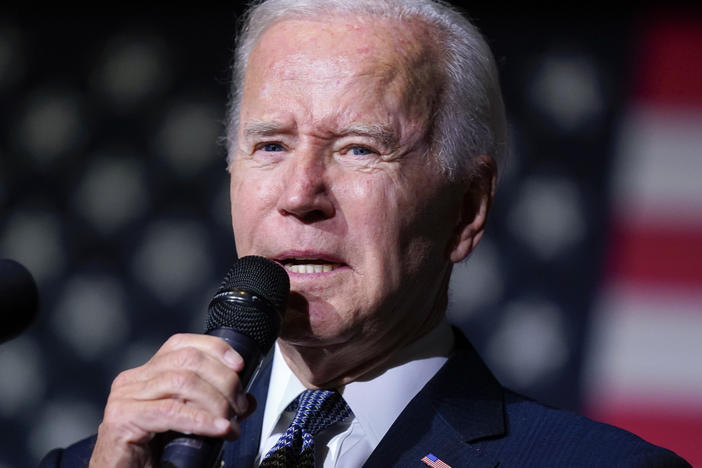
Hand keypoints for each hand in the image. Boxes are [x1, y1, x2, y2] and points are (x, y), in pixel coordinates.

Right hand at [89, 333, 255, 466]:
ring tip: (230, 423)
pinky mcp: (122, 419)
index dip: (215, 349)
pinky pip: (170, 411)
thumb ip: (214, 407)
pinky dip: (200, 420)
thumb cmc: (153, 454)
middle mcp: (133, 379)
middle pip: (187, 361)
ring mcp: (125, 397)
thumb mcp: (189, 423)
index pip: (183, 345)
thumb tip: (246, 400)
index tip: (239, 366)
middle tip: (239, 407)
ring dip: (216, 402)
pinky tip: (219, 429)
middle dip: (222, 381)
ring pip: (182, 382)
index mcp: (147, 374)